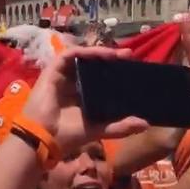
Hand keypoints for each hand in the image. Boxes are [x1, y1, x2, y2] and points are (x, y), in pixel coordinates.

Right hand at [19, 46, 148, 155]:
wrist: (44, 137)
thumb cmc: (67, 134)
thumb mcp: (99, 129)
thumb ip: (121, 127)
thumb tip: (145, 123)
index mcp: (81, 96)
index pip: (99, 78)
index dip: (114, 72)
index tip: (132, 68)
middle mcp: (71, 84)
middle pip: (91, 65)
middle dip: (110, 59)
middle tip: (128, 56)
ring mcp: (61, 76)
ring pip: (81, 57)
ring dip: (99, 52)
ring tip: (118, 53)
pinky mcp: (52, 70)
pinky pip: (70, 54)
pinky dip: (86, 51)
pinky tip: (101, 53)